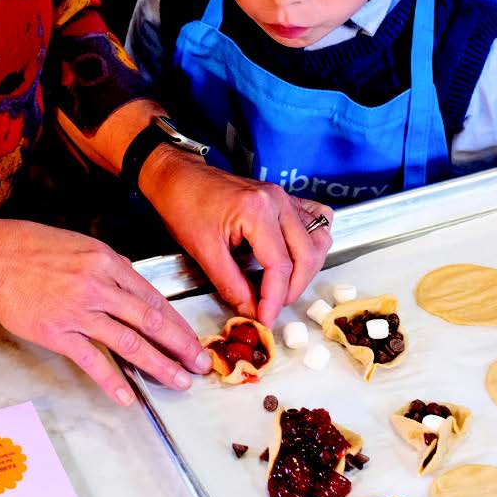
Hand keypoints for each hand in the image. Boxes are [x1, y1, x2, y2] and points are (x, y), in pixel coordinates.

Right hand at [0, 216, 211, 404]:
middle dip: (180, 346)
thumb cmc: (30, 246)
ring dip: (159, 366)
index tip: (192, 338)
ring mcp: (79, 311)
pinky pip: (91, 361)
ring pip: (130, 343)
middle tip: (200, 364)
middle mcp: (99, 286)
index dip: (177, 322)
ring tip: (178, 382)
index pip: (153, 297)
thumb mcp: (79, 244)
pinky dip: (112, 381)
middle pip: (150, 321)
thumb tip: (131, 284)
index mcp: (107, 262)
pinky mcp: (57, 333)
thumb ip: (107, 266)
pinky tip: (128, 396)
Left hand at [139, 147, 332, 325]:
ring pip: (318, 238)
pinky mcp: (283, 198)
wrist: (178, 177)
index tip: (266, 319)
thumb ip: (231, 285)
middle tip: (273, 308)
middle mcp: (277, 200)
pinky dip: (313, 242)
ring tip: (284, 288)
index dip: (275, 299)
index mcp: (257, 211)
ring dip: (307, 269)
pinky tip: (298, 258)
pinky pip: (316, 219)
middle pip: (306, 255)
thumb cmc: (184, 206)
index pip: (280, 265)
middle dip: (292, 289)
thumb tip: (252, 310)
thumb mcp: (203, 251)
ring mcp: (283, 197)